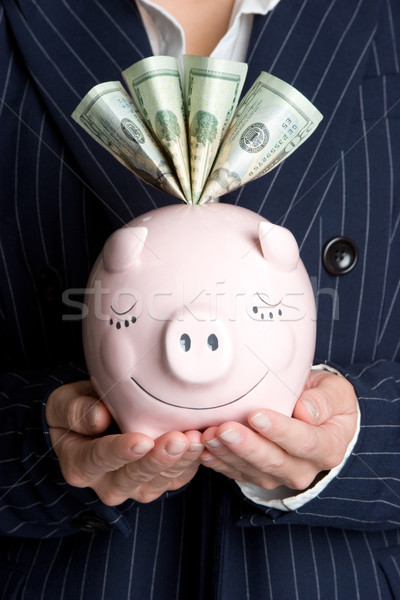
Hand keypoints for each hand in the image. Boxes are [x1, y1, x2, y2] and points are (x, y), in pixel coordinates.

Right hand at [46, 380, 202, 504]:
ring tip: (195, 439)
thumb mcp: (65, 403)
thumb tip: (98, 418)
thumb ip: (76, 410)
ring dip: (180, 461)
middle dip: (157, 459)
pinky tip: (203, 443)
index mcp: (80, 465)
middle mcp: (106, 484)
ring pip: (159, 481)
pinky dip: (192, 462)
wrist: (94, 421)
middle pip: (133, 477)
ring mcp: (135, 487)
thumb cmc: (80, 408)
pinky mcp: (160, 482)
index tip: (141, 440)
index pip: (98, 459)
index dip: (120, 451)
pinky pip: (178, 478)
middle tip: (177, 440)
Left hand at [200, 370, 358, 491]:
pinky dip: (219, 462)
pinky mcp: (257, 476)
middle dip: (247, 445)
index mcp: (329, 447)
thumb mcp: (335, 392)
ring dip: (228, 454)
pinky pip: (236, 473)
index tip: (256, 415)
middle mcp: (305, 469)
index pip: (305, 442)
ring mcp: (279, 476)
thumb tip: (306, 411)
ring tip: (209, 435)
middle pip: (274, 461)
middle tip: (225, 428)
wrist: (315, 416)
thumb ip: (324, 400)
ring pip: (251, 470)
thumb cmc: (325, 399)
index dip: (280, 431)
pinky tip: (204, 448)